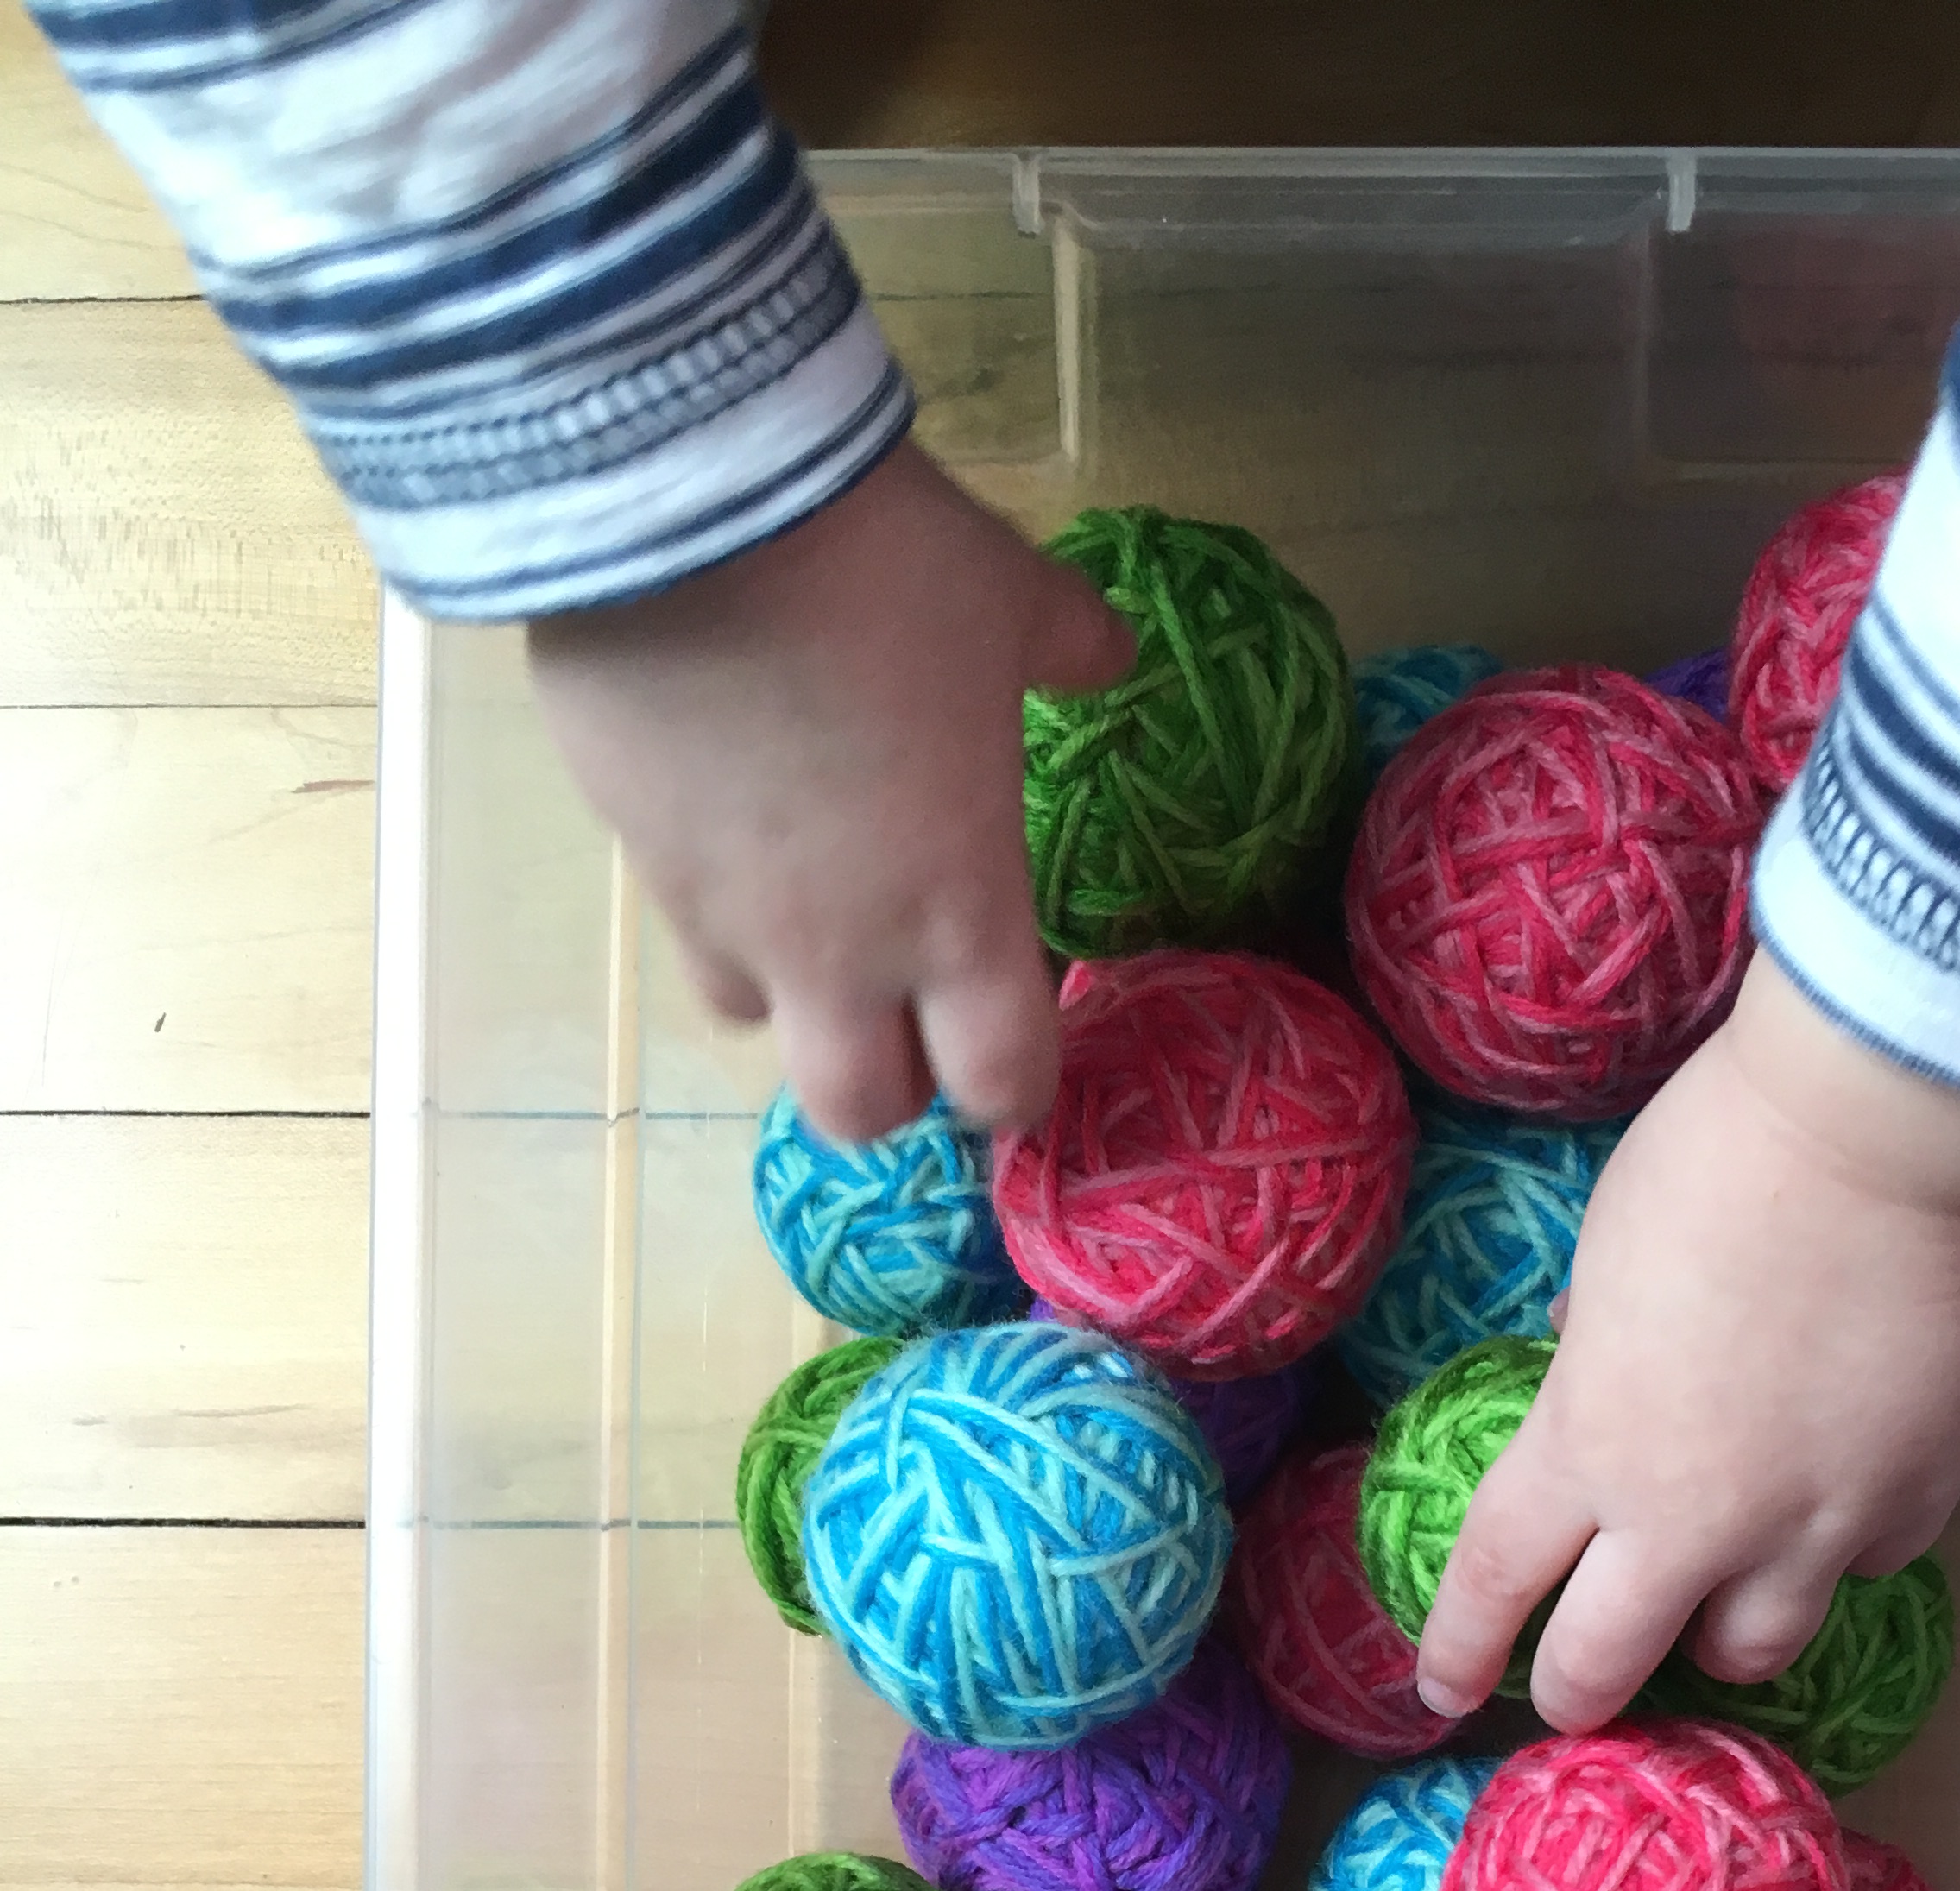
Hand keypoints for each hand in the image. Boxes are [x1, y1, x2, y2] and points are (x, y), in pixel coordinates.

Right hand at [526, 441, 1133, 1140]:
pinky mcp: (637, 856)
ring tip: (810, 900)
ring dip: (788, 989)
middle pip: (859, 1110)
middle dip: (889, 1082)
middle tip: (907, 1009)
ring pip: (752, 1019)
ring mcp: (724, 913)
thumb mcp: (1007, 595)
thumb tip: (1109, 655)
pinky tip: (729, 809)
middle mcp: (839, 948)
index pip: (999, 1083)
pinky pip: (679, 915)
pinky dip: (712, 893)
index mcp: (956, 908)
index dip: (1012, 1085)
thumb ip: (1069, 645)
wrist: (687, 498)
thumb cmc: (883, 567)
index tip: (1013, 1036)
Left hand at [1415, 955, 1959, 1732]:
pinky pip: (1865, 1564)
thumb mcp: (1609, 1254)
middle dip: (1574, 1691)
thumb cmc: (1725, 1157)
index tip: (1439, 1688)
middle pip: (1606, 1666)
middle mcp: (1694, 1517)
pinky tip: (1840, 1493)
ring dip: (1717, 1637)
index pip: (1495, 1584)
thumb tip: (1588, 1365)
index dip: (1458, 1649)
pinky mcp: (1915, 1501)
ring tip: (1718, 1602)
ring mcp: (1815, 1524)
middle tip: (1572, 1688)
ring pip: (1751, 1650)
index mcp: (1589, 1445)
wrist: (1895, 1133)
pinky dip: (1841, 1547)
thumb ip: (1592, 1345)